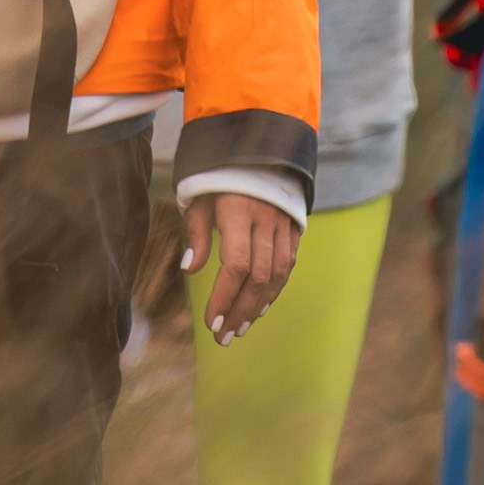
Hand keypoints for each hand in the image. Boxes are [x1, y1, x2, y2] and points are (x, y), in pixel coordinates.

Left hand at [182, 192, 301, 343]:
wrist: (260, 148)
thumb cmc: (220, 178)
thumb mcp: (200, 198)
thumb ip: (196, 233)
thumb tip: (189, 269)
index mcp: (238, 211)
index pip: (235, 265)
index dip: (224, 297)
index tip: (211, 322)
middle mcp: (265, 219)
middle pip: (258, 276)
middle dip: (240, 310)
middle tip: (224, 336)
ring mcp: (283, 224)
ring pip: (276, 274)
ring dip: (258, 305)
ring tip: (239, 327)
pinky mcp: (294, 227)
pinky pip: (287, 264)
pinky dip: (274, 289)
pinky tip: (259, 307)